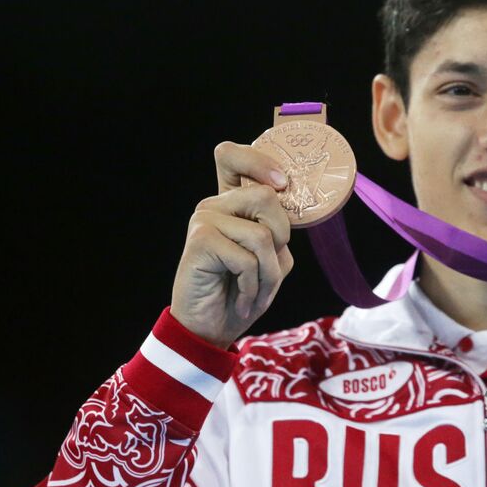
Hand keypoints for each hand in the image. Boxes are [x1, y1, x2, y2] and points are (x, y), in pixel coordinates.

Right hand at [169, 142, 294, 347]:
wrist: (211, 329)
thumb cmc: (243, 293)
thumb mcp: (272, 259)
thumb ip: (278, 230)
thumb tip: (285, 201)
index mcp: (231, 203)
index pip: (233, 157)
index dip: (260, 161)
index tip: (282, 183)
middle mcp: (214, 205)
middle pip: (266, 195)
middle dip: (281, 237)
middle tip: (268, 268)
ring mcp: (204, 219)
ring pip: (263, 233)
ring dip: (269, 272)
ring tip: (255, 290)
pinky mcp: (201, 239)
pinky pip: (248, 259)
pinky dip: (254, 286)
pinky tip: (242, 298)